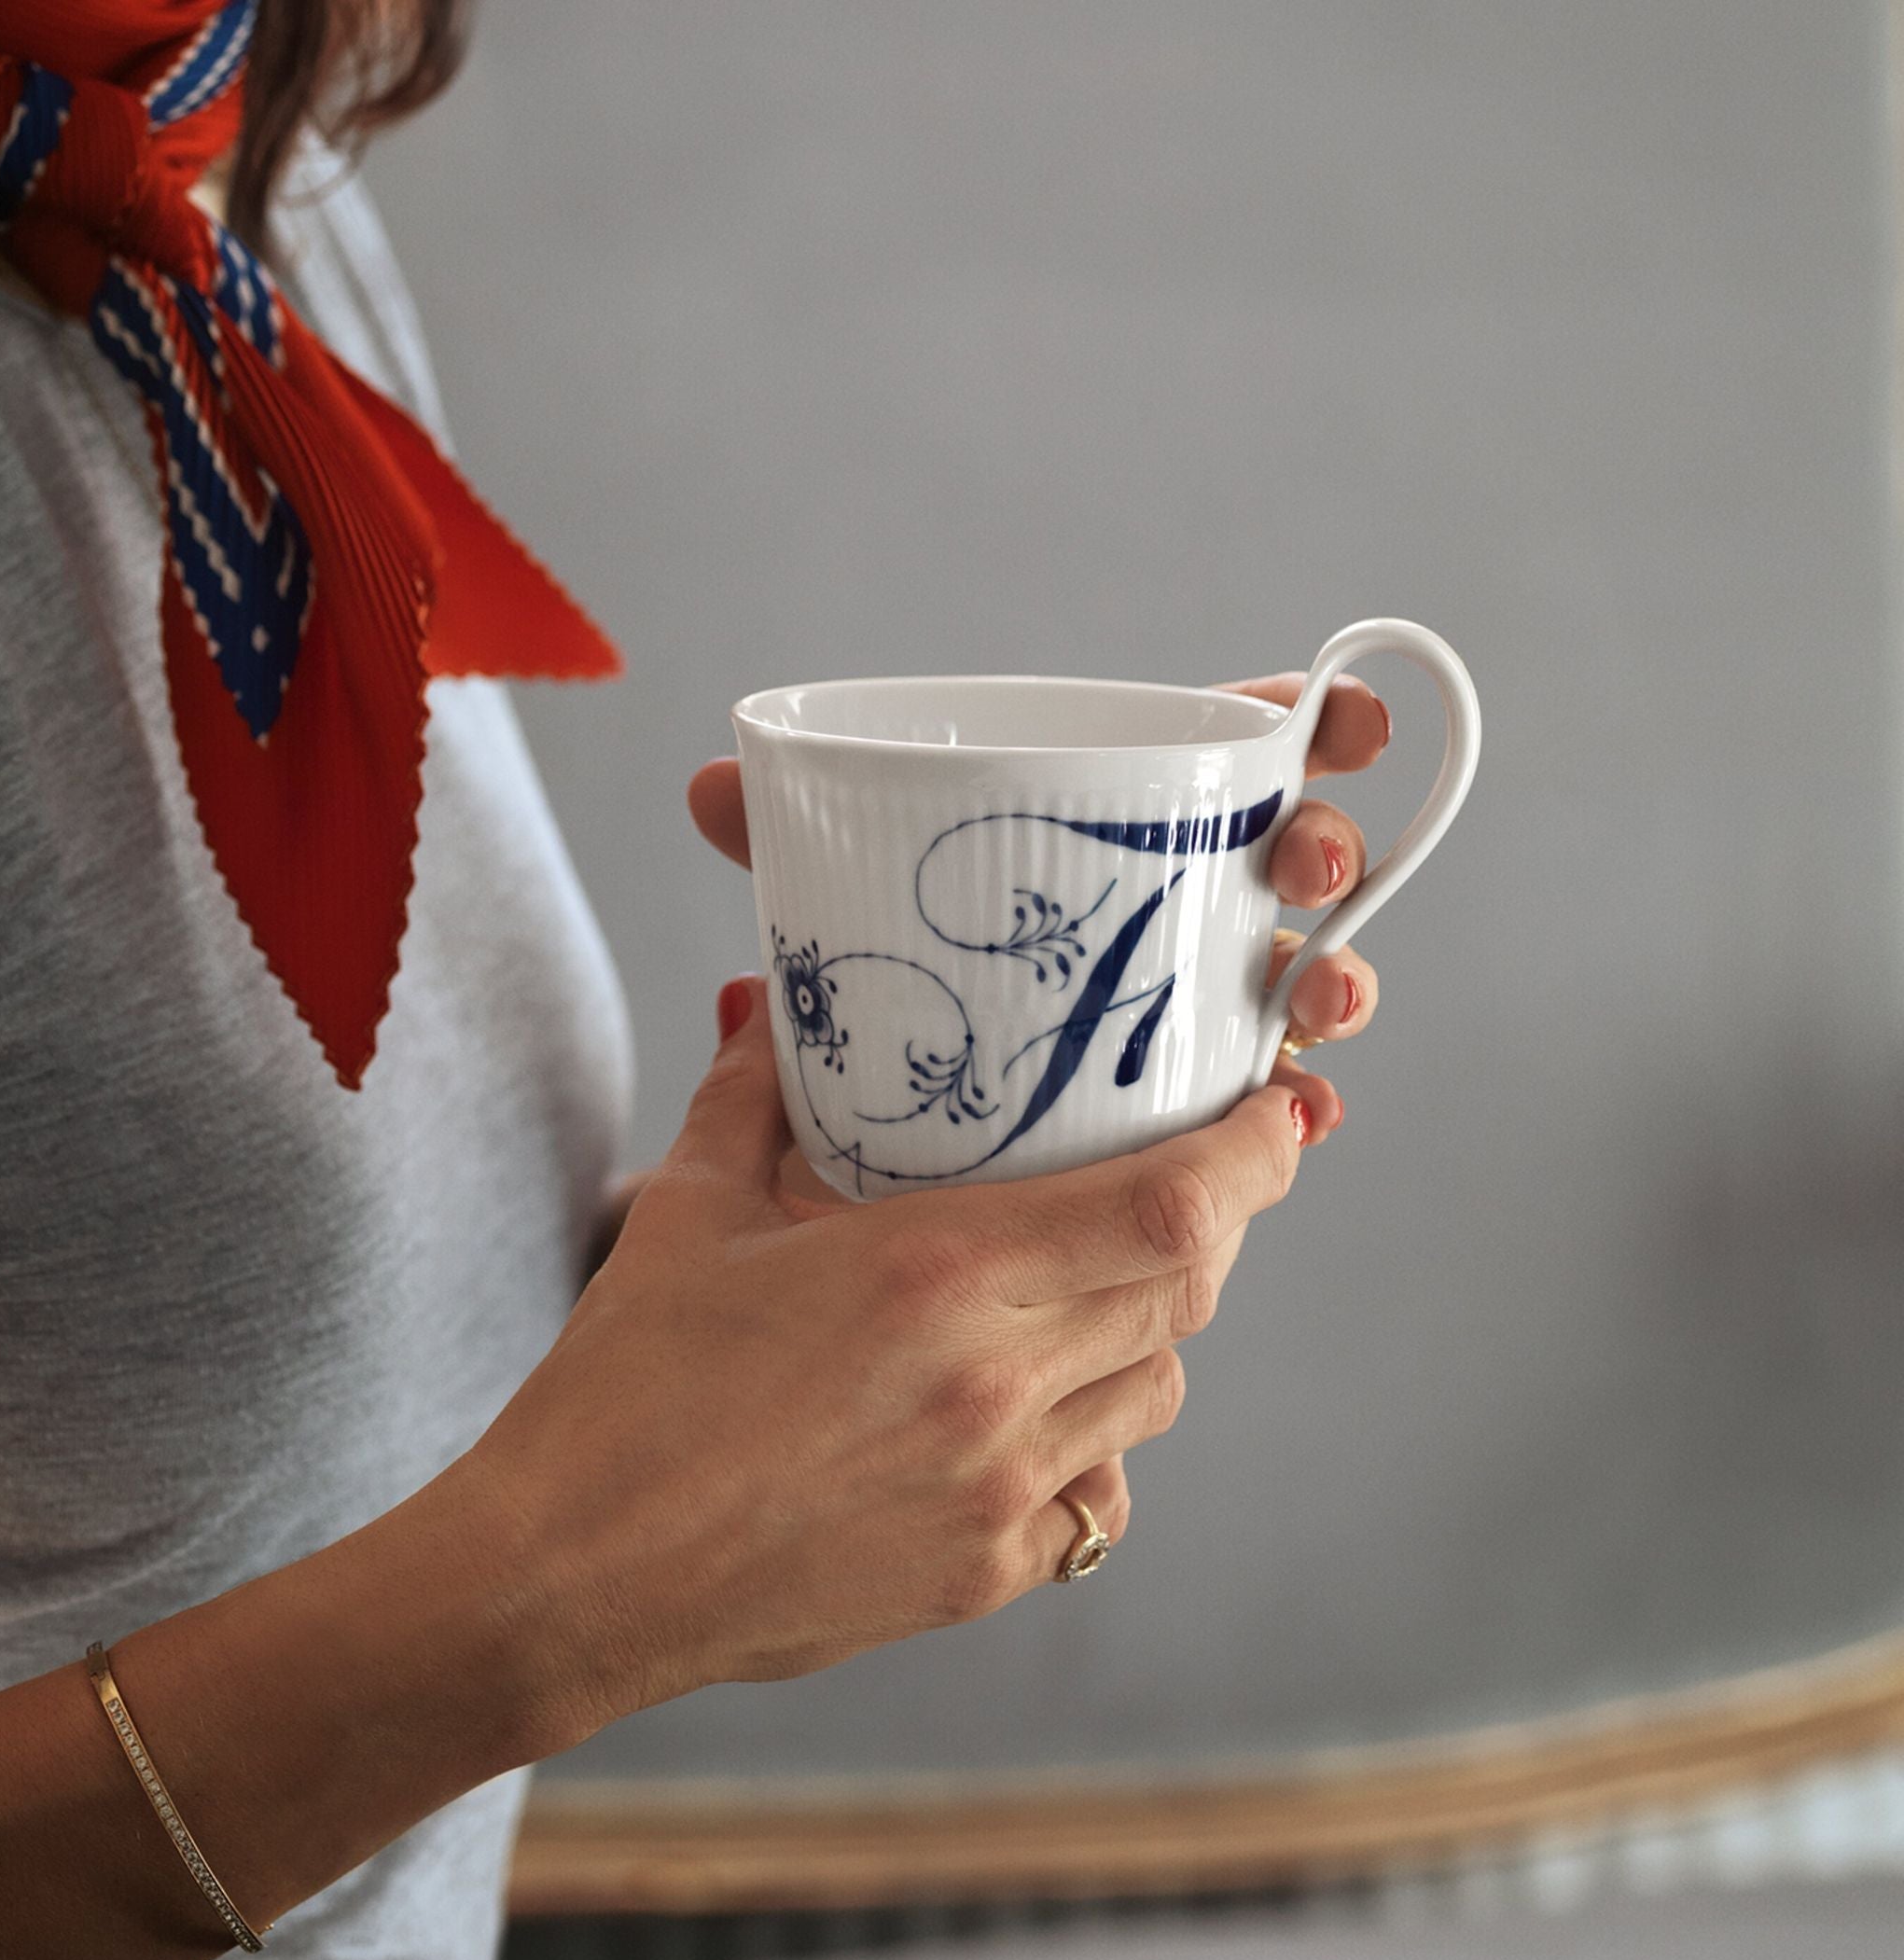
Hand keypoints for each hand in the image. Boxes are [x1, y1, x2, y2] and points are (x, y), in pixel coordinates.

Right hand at [462, 978, 1307, 1748]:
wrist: (571, 1577)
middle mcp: (999, 1385)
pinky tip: (1025, 1419)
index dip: (1257, 1156)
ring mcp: (1002, 1491)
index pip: (1176, 1206)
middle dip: (1208, 1227)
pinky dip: (1092, 1447)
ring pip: (1156, 1392)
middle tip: (1174, 1182)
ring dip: (1147, 1331)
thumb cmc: (622, 1394)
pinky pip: (1099, 1500)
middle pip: (1189, 1289)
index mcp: (940, 1275)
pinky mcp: (983, 1574)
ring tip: (1083, 1297)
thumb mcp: (689, 1213)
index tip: (1279, 1114)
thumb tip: (774, 1008)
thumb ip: (753, 1094)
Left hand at [686, 670, 1390, 1140]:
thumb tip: (712, 792)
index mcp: (1119, 823)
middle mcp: (1180, 906)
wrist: (878, 1145)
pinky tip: (1300, 1116)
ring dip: (1333, 980)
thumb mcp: (840, 901)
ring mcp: (1200, 1006)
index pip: (1233, 753)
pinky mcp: (1199, 1104)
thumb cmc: (886, 980)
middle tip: (1303, 863)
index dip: (1310, 724)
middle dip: (1326, 849)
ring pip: (1304, 980)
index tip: (1342, 720)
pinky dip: (1295, 1108)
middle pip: (1294, 860)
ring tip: (1312, 1003)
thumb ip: (785, 838)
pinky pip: (1271, 1103)